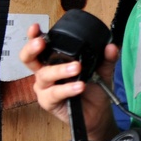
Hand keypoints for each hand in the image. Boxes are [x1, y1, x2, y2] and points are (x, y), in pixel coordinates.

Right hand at [19, 22, 119, 140]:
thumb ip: (106, 58)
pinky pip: (54, 94)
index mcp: (54, 61)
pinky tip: (79, 86)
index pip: (41, 47)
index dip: (34, 37)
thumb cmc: (94, 89)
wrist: (98, 113)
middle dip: (33, 49)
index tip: (36, 27)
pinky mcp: (48, 102)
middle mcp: (46, 73)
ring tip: (77, 68)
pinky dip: (67, 89)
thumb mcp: (102, 70)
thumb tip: (111, 46)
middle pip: (29, 59)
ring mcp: (45, 88)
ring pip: (44, 75)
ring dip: (60, 70)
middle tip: (42, 43)